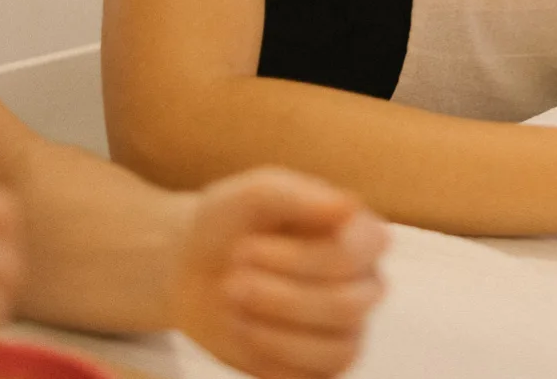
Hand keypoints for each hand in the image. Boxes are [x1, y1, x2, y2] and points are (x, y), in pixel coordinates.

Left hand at [169, 169, 387, 378]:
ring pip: (337, 352)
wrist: (194, 264)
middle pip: (346, 306)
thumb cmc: (233, 220)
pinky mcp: (319, 367)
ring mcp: (345, 328)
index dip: (300, 259)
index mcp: (360, 232)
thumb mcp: (256, 194)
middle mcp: (363, 282)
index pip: (356, 254)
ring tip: (233, 308)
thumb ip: (300, 196)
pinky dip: (273, 362)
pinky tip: (244, 332)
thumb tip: (348, 207)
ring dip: (276, 335)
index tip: (245, 247)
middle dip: (280, 299)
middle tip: (231, 282)